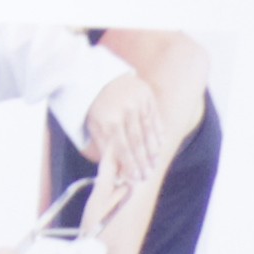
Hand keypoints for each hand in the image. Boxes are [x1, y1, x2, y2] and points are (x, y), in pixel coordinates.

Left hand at [74, 66, 171, 201]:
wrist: (99, 75)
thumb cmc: (96, 105)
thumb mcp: (93, 125)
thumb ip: (105, 147)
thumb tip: (117, 169)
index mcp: (109, 120)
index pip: (122, 149)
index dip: (130, 166)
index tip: (135, 179)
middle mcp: (125, 111)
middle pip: (137, 143)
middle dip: (143, 162)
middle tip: (147, 176)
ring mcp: (138, 102)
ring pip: (149, 132)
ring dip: (153, 151)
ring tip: (154, 165)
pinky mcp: (147, 95)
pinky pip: (155, 119)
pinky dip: (158, 133)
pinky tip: (160, 146)